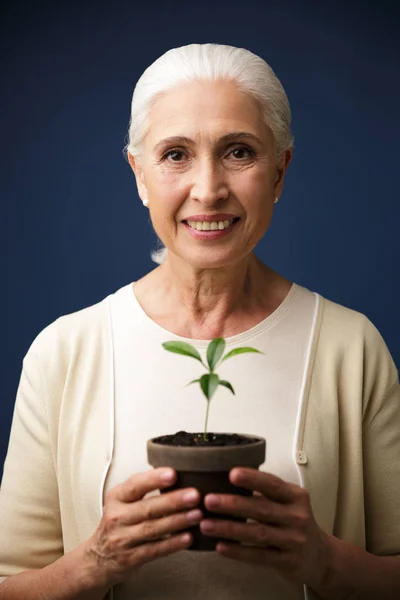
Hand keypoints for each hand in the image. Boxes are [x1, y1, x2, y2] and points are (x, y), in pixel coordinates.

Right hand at [83, 468, 201, 587]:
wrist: (98, 558)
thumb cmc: (118, 523)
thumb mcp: (122, 501)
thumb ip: (143, 489)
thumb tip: (176, 472)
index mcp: (117, 497)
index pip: (135, 485)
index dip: (154, 479)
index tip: (173, 473)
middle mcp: (117, 517)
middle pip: (148, 508)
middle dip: (173, 501)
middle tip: (195, 495)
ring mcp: (122, 539)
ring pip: (152, 529)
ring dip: (177, 521)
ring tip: (197, 515)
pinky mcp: (130, 558)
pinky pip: (154, 550)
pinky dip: (172, 544)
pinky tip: (187, 537)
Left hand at [200, 467, 329, 588]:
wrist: (320, 556)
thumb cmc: (295, 522)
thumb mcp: (289, 502)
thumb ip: (266, 493)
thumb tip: (227, 478)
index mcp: (295, 496)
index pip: (272, 484)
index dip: (252, 478)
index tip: (232, 474)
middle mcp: (297, 516)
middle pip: (261, 509)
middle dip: (232, 504)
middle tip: (208, 500)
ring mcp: (294, 540)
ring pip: (257, 533)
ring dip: (229, 529)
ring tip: (206, 525)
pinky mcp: (288, 561)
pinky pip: (259, 556)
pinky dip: (238, 552)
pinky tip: (220, 547)